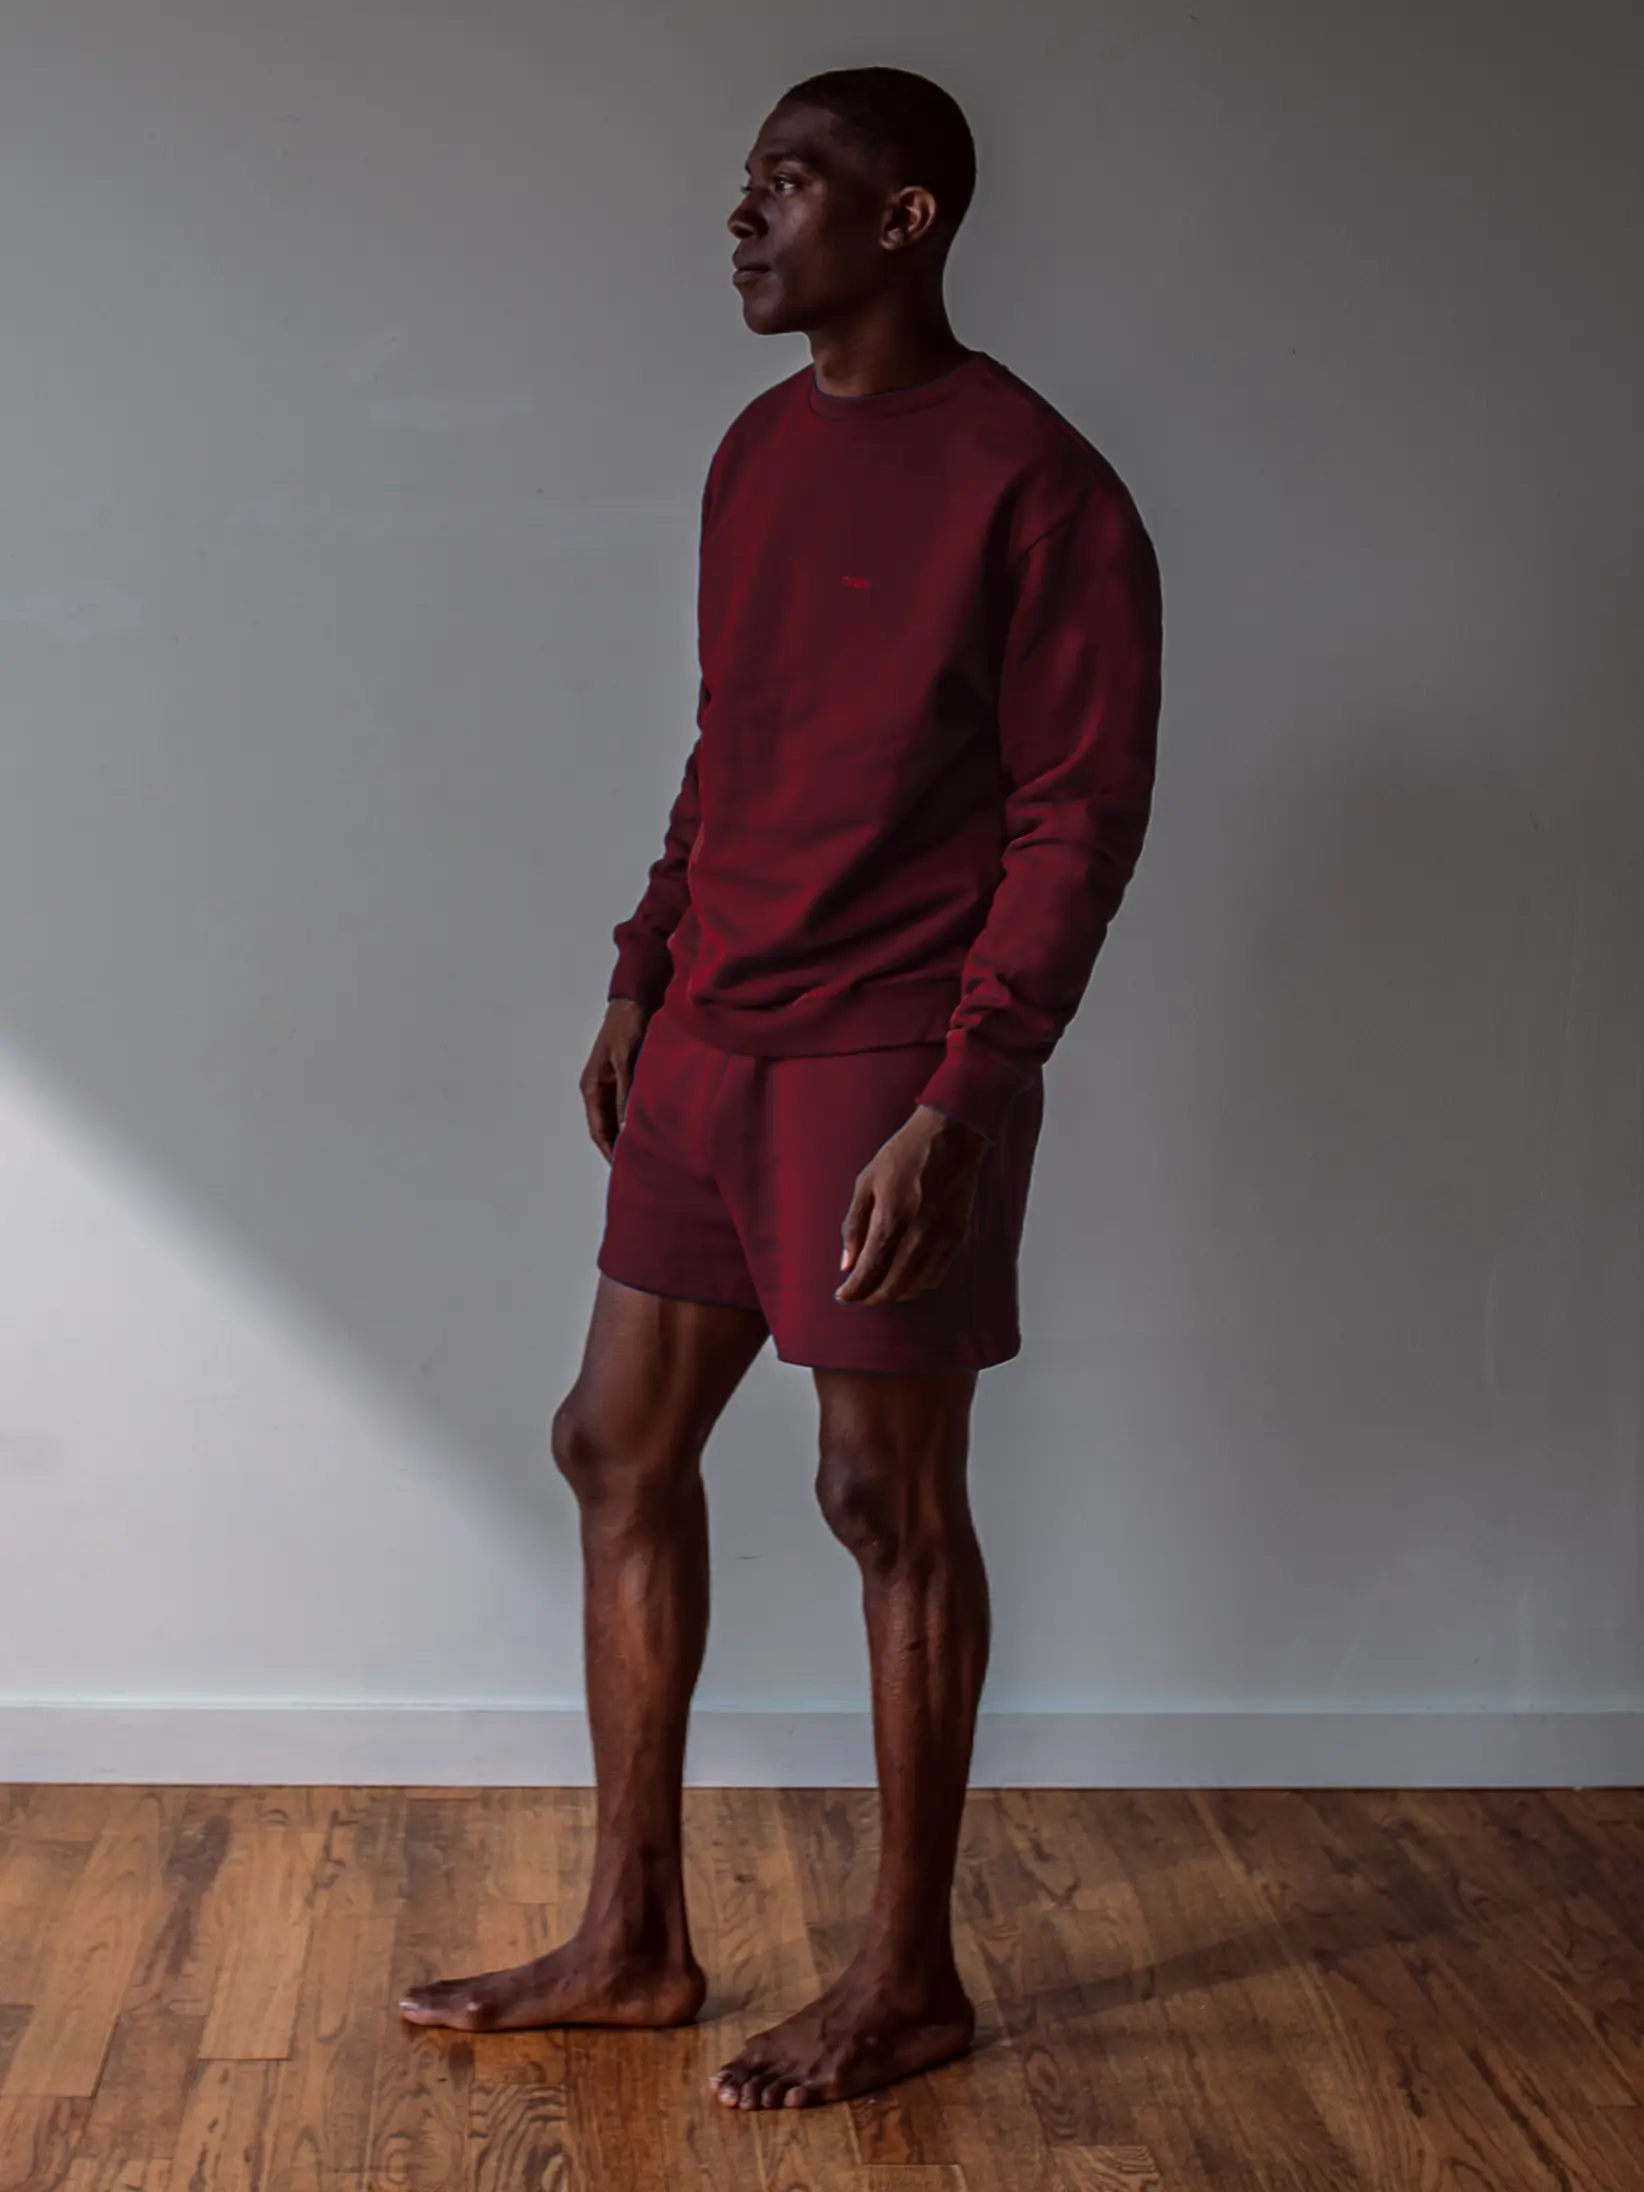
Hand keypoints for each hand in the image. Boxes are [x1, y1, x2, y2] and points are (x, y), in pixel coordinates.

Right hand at [581, 997, 649, 1162]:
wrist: (634, 1001)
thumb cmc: (625, 1027)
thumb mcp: (625, 1061)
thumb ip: (626, 1093)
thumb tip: (626, 1127)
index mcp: (592, 1087)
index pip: (598, 1129)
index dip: (609, 1150)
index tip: (623, 1169)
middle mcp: (600, 1089)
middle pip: (608, 1127)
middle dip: (620, 1147)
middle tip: (640, 1167)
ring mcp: (614, 1084)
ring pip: (620, 1118)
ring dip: (631, 1134)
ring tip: (649, 1153)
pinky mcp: (628, 1078)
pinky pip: (631, 1106)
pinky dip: (639, 1118)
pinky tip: (654, 1129)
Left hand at [835, 1104, 988, 1307]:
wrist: (949, 1137)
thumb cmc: (903, 1155)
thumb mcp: (866, 1183)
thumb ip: (854, 1226)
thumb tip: (847, 1264)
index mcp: (890, 1220)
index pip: (869, 1271)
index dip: (853, 1290)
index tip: (842, 1295)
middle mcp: (917, 1236)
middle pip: (892, 1286)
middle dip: (870, 1297)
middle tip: (858, 1296)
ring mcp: (940, 1239)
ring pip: (915, 1286)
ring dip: (894, 1294)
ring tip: (879, 1290)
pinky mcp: (957, 1237)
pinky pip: (937, 1276)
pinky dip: (918, 1285)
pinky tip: (906, 1280)